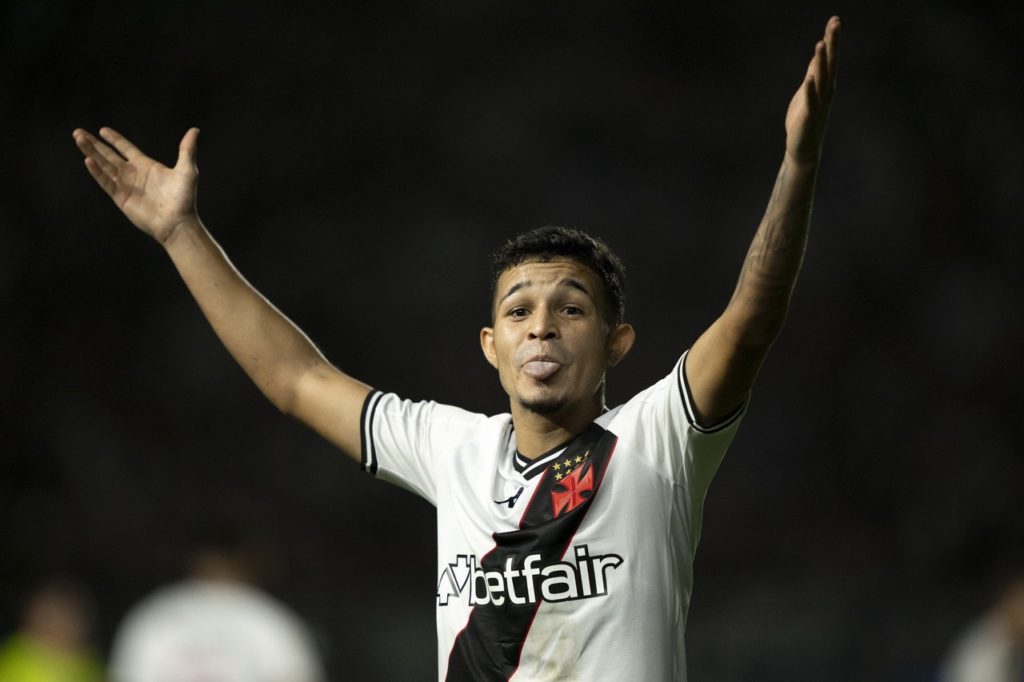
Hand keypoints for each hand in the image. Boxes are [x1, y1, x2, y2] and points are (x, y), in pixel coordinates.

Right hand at [72, 127, 200, 243]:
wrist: (177, 223)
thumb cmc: (184, 198)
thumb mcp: (187, 171)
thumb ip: (187, 150)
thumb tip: (195, 130)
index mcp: (146, 166)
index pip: (126, 148)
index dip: (114, 139)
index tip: (102, 130)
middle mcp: (133, 174)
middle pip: (109, 155)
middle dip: (94, 144)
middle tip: (78, 132)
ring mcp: (126, 186)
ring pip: (103, 166)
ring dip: (91, 153)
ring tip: (78, 139)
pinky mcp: (120, 198)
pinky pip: (106, 182)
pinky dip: (97, 172)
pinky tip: (88, 160)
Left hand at [785, 16, 839, 163]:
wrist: (803, 148)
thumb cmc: (805, 119)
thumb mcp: (808, 91)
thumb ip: (814, 73)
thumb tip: (818, 56)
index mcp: (825, 84)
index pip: (830, 58)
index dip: (832, 39)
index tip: (835, 19)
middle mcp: (826, 91)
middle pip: (830, 63)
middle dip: (832, 43)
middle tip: (835, 23)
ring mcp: (819, 104)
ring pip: (821, 79)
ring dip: (821, 62)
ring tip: (820, 44)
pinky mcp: (809, 117)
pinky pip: (811, 101)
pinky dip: (811, 89)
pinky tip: (810, 77)